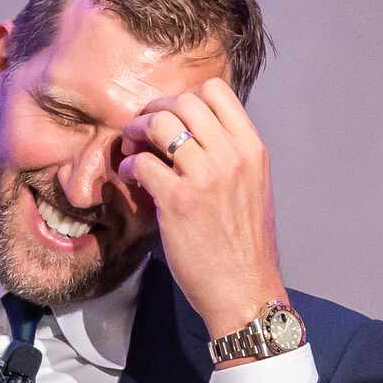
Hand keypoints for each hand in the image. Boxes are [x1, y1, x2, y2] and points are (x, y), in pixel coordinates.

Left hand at [118, 80, 286, 342]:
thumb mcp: (252, 189)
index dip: (186, 97)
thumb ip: (230, 158)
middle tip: (142, 131)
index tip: (171, 117)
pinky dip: (130, 166)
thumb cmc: (245, 247)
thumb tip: (198, 137)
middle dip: (155, 110)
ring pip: (161, 124)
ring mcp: (205, 176)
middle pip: (183, 101)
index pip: (217, 92)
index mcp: (252, 149)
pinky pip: (143, 163)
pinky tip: (132, 178)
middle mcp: (231, 156)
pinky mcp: (178, 201)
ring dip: (137, 132)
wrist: (245, 290)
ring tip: (132, 150)